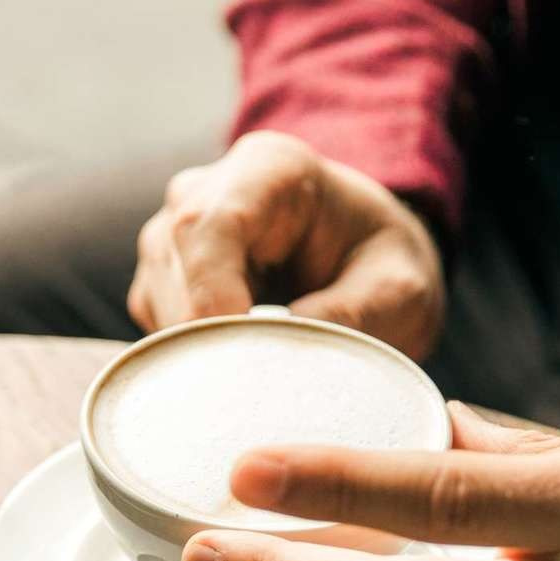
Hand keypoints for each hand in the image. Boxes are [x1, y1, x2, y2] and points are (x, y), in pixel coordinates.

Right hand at [128, 131, 445, 358]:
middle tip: (264, 391)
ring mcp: (170, 238)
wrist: (357, 258)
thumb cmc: (379, 262)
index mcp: (266, 169)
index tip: (243, 357)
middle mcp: (200, 193)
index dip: (211, 297)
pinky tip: (241, 368)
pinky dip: (195, 363)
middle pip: (176, 274)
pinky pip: (158, 334)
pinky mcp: (159, 285)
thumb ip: (358, 313)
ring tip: (265, 377)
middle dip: (213, 340)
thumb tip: (284, 353)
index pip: (207, 227)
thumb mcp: (401, 288)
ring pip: (160, 310)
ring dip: (207, 356)